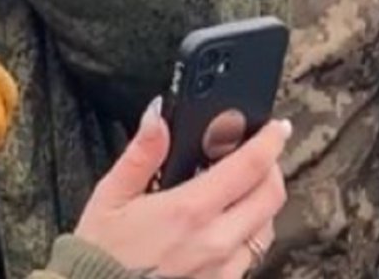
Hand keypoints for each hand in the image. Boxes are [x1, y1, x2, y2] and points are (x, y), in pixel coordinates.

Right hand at [73, 100, 289, 278]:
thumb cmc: (101, 254)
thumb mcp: (111, 195)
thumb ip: (141, 153)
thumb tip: (157, 115)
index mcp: (189, 211)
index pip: (249, 167)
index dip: (269, 141)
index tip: (276, 127)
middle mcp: (215, 242)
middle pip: (271, 197)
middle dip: (273, 167)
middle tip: (261, 153)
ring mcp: (222, 270)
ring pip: (266, 228)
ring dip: (262, 202)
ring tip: (243, 187)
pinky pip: (250, 257)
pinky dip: (249, 233)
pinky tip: (227, 224)